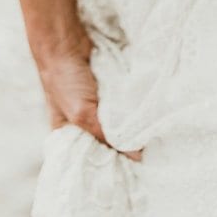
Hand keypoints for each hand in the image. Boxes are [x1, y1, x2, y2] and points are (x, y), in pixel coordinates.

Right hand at [35, 29, 141, 161]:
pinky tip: (147, 117)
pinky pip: (123, 105)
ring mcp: (97, 106)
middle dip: (124, 146)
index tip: (130, 174)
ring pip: (118, 123)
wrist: (65, 42)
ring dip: (131, 127)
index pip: (90, 158)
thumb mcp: (82, 113)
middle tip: (148, 158)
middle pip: (107, 141)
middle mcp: (83, 123)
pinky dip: (133, 109)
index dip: (108, 164)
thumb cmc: (64, 80)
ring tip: (152, 139)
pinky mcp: (108, 92)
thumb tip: (136, 155)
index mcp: (69, 135)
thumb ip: (106, 134)